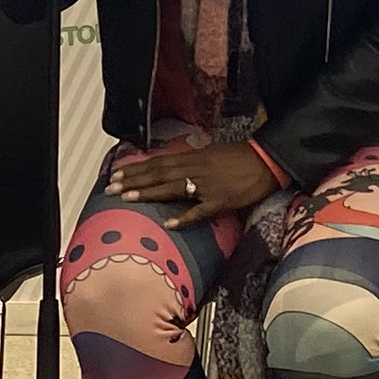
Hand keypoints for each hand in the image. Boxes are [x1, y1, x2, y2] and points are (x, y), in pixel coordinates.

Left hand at [110, 140, 278, 222]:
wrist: (266, 161)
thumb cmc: (239, 158)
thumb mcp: (212, 154)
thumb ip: (191, 163)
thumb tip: (171, 169)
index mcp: (193, 158)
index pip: (158, 163)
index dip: (136, 169)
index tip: (116, 175)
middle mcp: (196, 169)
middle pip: (159, 174)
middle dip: (134, 181)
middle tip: (111, 187)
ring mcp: (207, 186)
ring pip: (173, 188)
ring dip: (149, 193)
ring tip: (127, 198)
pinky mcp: (221, 201)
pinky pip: (200, 211)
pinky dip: (184, 218)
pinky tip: (169, 225)